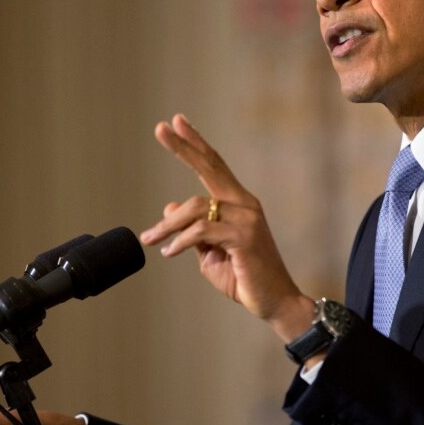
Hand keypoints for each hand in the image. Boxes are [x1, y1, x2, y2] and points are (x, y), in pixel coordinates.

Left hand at [141, 114, 315, 342]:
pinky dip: (180, 241)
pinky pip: (202, 232)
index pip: (214, 165)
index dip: (195, 143)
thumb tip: (169, 205)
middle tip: (161, 128)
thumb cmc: (244, 278)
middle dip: (184, 146)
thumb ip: (193, 229)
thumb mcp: (210, 252)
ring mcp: (247, 219)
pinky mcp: (244, 237)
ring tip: (150, 239)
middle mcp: (244, 204)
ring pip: (196, 207)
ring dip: (167, 224)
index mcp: (238, 203)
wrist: (274, 302)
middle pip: (210, 166)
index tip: (176, 122)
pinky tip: (169, 252)